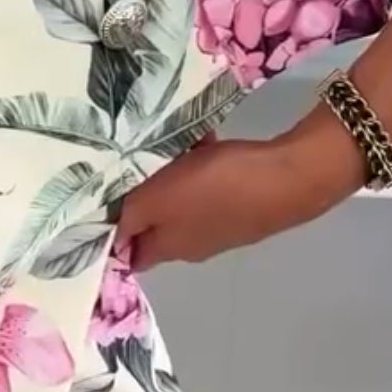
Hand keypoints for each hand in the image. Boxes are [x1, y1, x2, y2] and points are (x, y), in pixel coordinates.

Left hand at [117, 133, 353, 268]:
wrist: (289, 177)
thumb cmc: (215, 189)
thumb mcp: (156, 200)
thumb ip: (127, 217)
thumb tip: (106, 234)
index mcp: (168, 248)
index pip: (130, 252)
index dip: (112, 231)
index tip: (102, 198)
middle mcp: (192, 244)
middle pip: (155, 217)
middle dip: (146, 186)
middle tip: (137, 156)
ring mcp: (221, 223)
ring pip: (182, 195)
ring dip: (175, 168)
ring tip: (175, 140)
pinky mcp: (243, 201)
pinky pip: (210, 181)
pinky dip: (203, 162)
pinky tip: (206, 139)